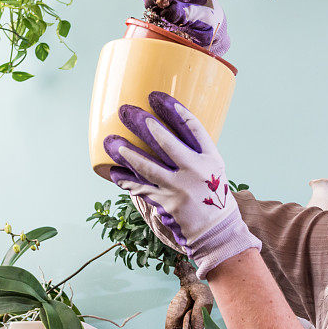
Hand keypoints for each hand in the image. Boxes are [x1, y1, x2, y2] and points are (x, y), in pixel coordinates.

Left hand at [103, 92, 259, 278]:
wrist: (216, 231)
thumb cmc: (213, 195)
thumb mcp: (213, 169)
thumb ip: (194, 152)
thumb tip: (165, 132)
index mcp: (210, 158)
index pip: (192, 127)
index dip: (173, 110)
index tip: (156, 97)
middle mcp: (195, 171)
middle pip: (166, 141)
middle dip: (143, 123)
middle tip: (126, 111)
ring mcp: (178, 188)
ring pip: (146, 165)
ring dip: (126, 151)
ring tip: (111, 140)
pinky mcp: (164, 203)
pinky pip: (139, 188)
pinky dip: (124, 180)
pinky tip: (113, 170)